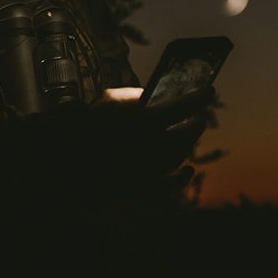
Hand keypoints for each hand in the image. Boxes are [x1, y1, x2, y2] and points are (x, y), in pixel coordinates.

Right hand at [86, 85, 215, 178]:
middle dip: (196, 123)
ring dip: (188, 143)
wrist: (68, 158)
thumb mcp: (109, 99)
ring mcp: (150, 167)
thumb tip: (151, 96)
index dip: (199, 98)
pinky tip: (188, 170)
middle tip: (199, 115)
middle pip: (187, 133)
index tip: (208, 92)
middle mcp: (154, 145)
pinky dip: (182, 177)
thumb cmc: (87, 123)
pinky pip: (171, 184)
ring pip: (180, 155)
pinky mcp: (144, 185)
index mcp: (146, 120)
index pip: (183, 106)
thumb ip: (134, 95)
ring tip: (188, 134)